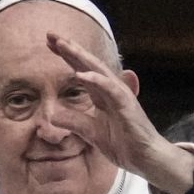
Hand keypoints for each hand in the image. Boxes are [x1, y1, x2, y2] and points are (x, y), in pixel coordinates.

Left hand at [45, 33, 193, 193]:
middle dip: (70, 48)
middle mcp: (110, 89)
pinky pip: (109, 89)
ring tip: (62, 45)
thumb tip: (52, 116)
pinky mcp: (126, 104)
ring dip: (79, 56)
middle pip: (87, 64)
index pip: (81, 70)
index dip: (66, 56)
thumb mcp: (91, 133)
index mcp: (102, 94)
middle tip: (51, 35)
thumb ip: (74, 122)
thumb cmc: (123, 143)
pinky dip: (95, 80)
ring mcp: (119, 95)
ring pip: (98, 70)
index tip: (49, 43)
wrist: (145, 158)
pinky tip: (79, 75)